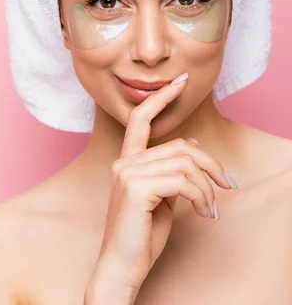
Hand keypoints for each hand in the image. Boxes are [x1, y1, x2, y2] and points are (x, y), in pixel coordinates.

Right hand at [90, 74, 235, 292]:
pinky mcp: (136, 188)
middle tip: (227, 184)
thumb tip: (193, 145)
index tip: (181, 82)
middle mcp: (123, 162)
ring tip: (211, 208)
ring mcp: (127, 173)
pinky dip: (201, 197)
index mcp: (127, 161)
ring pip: (184, 163)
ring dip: (207, 187)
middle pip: (180, 146)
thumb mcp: (163, 198)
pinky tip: (203, 213)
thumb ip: (173, 170)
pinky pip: (182, 181)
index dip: (162, 97)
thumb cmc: (142, 235)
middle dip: (210, 164)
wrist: (122, 267)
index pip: (141, 118)